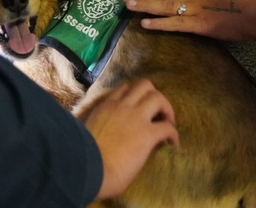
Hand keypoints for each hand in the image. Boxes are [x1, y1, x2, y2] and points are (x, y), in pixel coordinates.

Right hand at [85, 79, 178, 200]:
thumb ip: (100, 125)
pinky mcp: (147, 134)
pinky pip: (168, 127)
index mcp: (105, 107)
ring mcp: (136, 118)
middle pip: (145, 85)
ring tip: (167, 123)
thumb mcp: (88, 132)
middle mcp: (121, 106)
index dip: (136, 95)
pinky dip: (173, 134)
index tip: (138, 107)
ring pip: (158, 97)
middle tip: (156, 113)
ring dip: (166, 109)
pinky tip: (172, 143)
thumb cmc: (81, 156)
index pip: (124, 88)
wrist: (86, 170)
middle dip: (154, 96)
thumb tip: (106, 134)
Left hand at [122, 0, 255, 40]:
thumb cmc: (239, 9)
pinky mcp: (199, 24)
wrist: (254, 13)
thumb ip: (200, 2)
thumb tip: (186, 6)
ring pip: (164, 6)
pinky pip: (175, 24)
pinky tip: (145, 23)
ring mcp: (194, 10)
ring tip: (128, 5)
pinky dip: (159, 23)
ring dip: (144, 5)